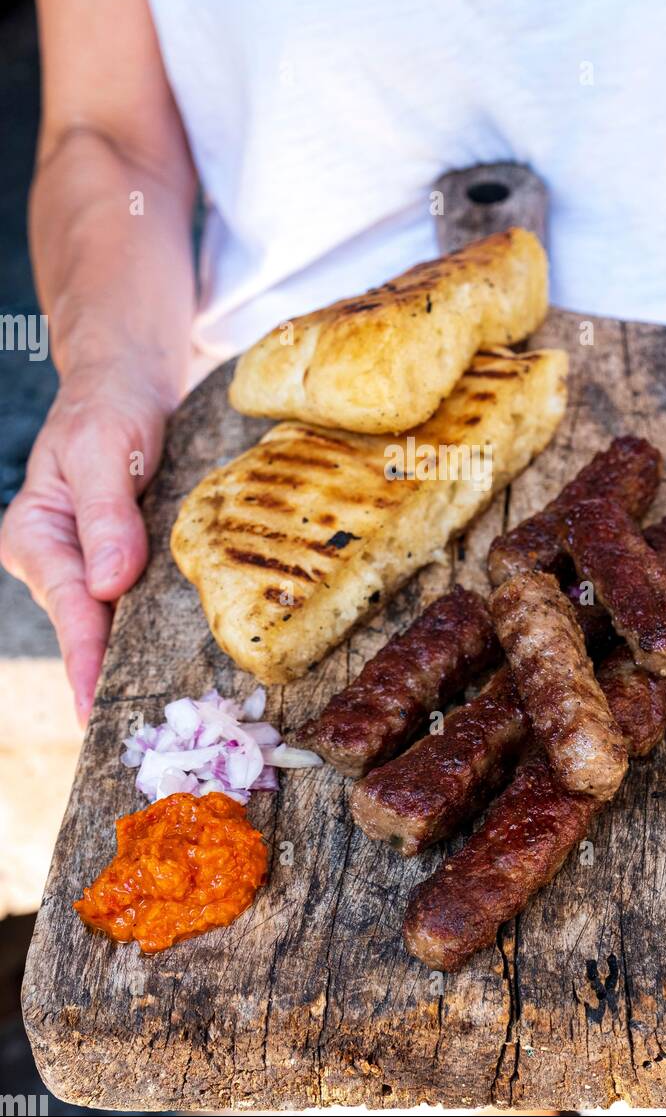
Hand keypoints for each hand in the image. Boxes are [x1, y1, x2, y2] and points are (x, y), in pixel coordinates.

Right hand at [0, 368, 168, 725]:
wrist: (127, 386)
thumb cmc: (108, 408)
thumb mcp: (105, 447)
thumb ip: (106, 514)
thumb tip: (109, 585)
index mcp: (35, 535)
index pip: (69, 605)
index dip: (86, 657)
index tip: (96, 706)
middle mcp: (56, 560)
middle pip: (88, 626)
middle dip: (112, 674)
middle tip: (141, 731)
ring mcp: (89, 565)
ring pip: (113, 621)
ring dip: (137, 657)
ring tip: (166, 710)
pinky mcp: (121, 563)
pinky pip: (136, 604)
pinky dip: (155, 629)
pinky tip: (180, 664)